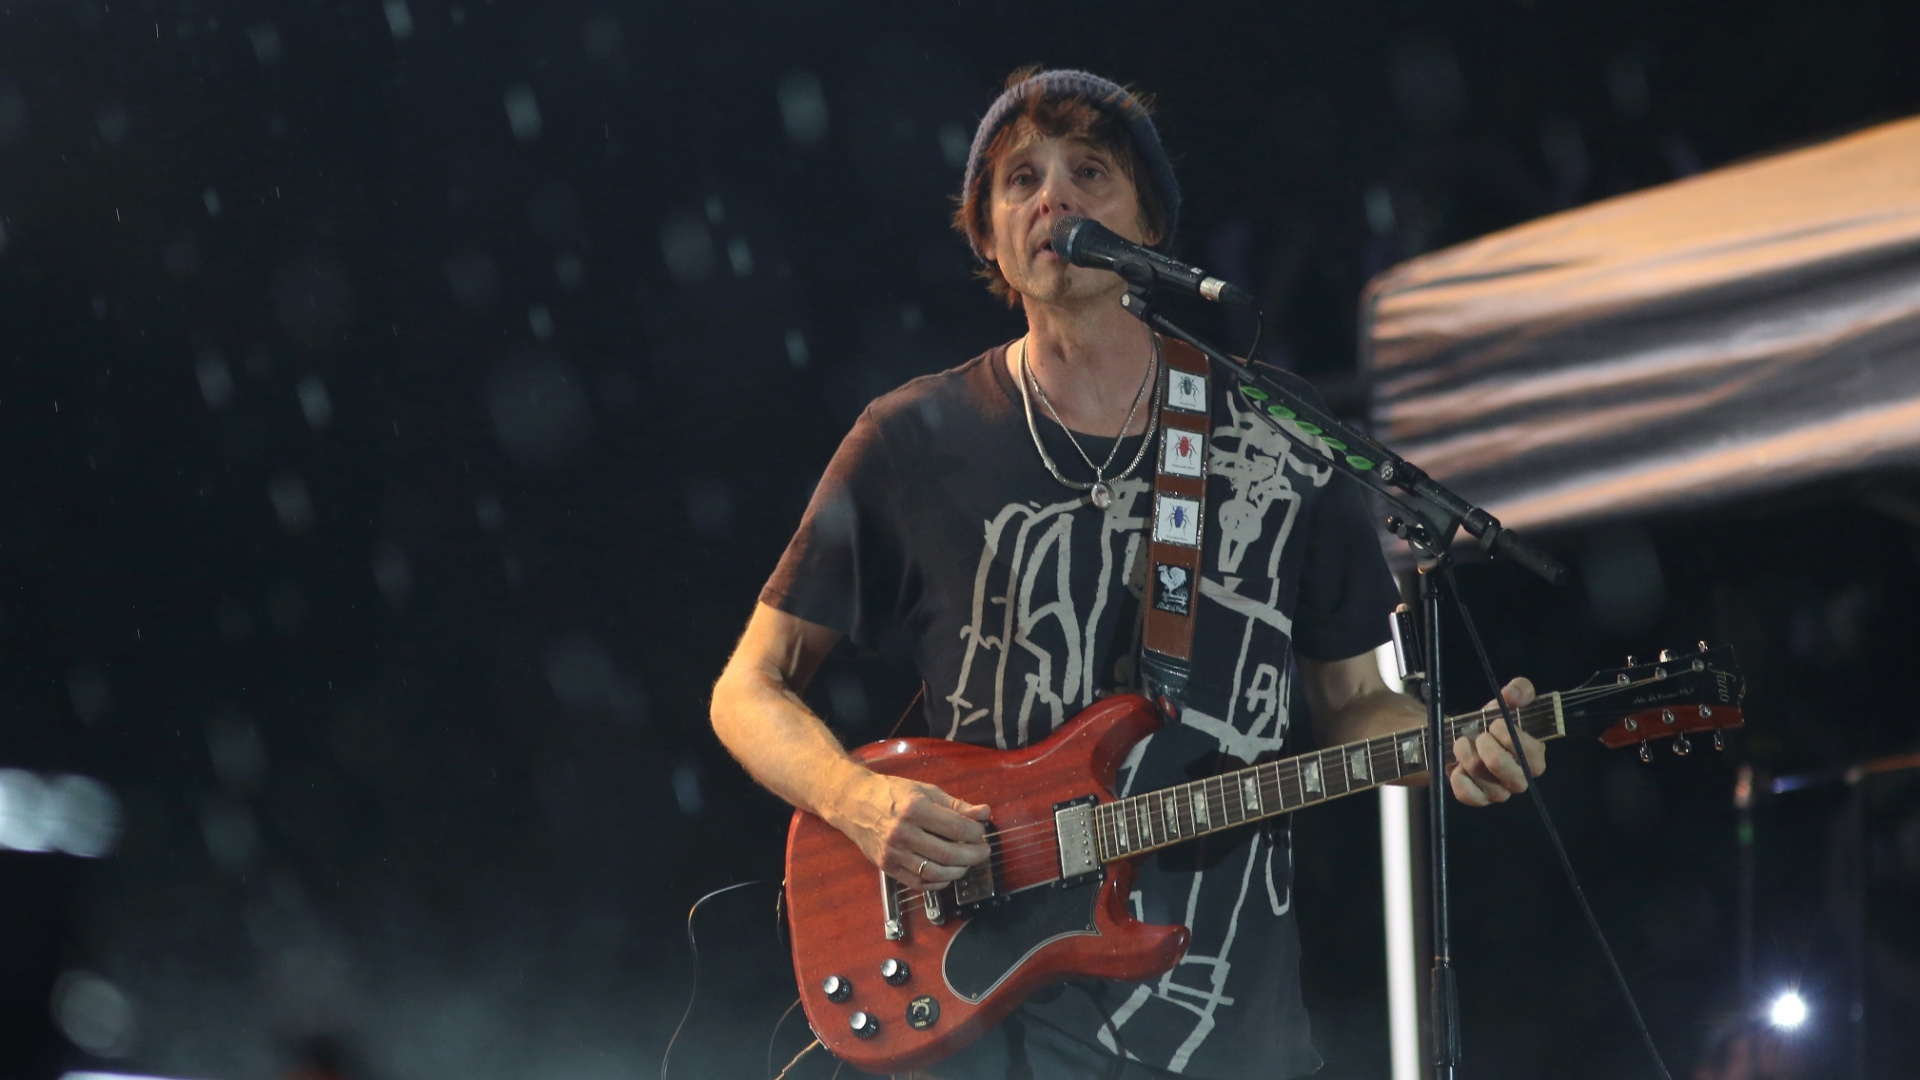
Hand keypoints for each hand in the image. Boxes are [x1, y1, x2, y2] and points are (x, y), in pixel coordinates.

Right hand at [825, 770, 991, 887]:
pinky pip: (920, 883)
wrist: (852, 803)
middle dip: (973, 856)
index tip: (981, 832)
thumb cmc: (890, 794)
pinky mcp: (888, 867)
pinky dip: (939, 881)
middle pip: (949, 854)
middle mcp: (902, 833)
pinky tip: (947, 872)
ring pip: (936, 873)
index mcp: (914, 809)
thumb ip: (956, 805)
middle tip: (982, 851)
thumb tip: (984, 813)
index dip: (976, 833)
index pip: (957, 829)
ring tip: (965, 862)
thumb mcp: (925, 791)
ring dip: (958, 871)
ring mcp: (894, 853)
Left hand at [1449, 677, 1546, 806]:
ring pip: (1482, 778)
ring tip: (1463, 743)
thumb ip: (1519, 691)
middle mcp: (1519, 778)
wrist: (1463, 738)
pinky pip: (1468, 795)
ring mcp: (1500, 792)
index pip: (1532, 754)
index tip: (1496, 724)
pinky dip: (1459, 780)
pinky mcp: (1479, 798)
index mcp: (1533, 757)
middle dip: (1486, 747)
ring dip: (1466, 755)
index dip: (1511, 737)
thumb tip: (1513, 693)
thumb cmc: (1489, 724)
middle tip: (1479, 735)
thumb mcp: (1504, 703)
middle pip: (1505, 769)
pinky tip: (1457, 768)